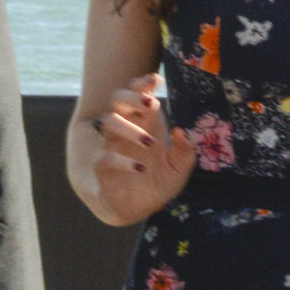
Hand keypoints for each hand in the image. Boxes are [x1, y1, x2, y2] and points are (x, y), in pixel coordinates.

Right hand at [94, 74, 194, 224]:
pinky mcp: (104, 168)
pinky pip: (105, 157)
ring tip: (151, 142)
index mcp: (145, 123)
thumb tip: (181, 131)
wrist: (139, 209)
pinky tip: (141, 168)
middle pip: (118, 99)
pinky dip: (123, 161)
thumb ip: (185, 152)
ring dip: (130, 128)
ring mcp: (112, 146)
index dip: (143, 84)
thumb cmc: (159, 182)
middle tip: (150, 102)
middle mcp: (126, 130)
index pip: (139, 95)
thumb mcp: (179, 169)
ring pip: (108, 122)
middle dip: (132, 96)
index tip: (155, 80)